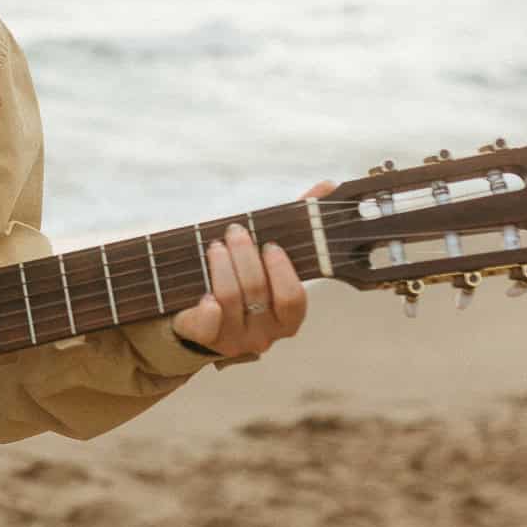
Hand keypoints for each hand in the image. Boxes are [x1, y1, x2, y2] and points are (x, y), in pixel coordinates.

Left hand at [171, 181, 337, 358]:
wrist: (199, 321)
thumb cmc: (242, 282)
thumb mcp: (268, 256)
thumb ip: (299, 223)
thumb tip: (327, 186)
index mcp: (287, 318)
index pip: (292, 298)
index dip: (281, 270)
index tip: (269, 245)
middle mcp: (265, 334)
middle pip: (258, 291)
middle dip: (245, 255)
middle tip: (234, 231)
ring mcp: (235, 339)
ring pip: (231, 298)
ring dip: (222, 266)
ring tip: (215, 246)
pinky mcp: (205, 340)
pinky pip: (208, 325)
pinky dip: (207, 305)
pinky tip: (204, 291)